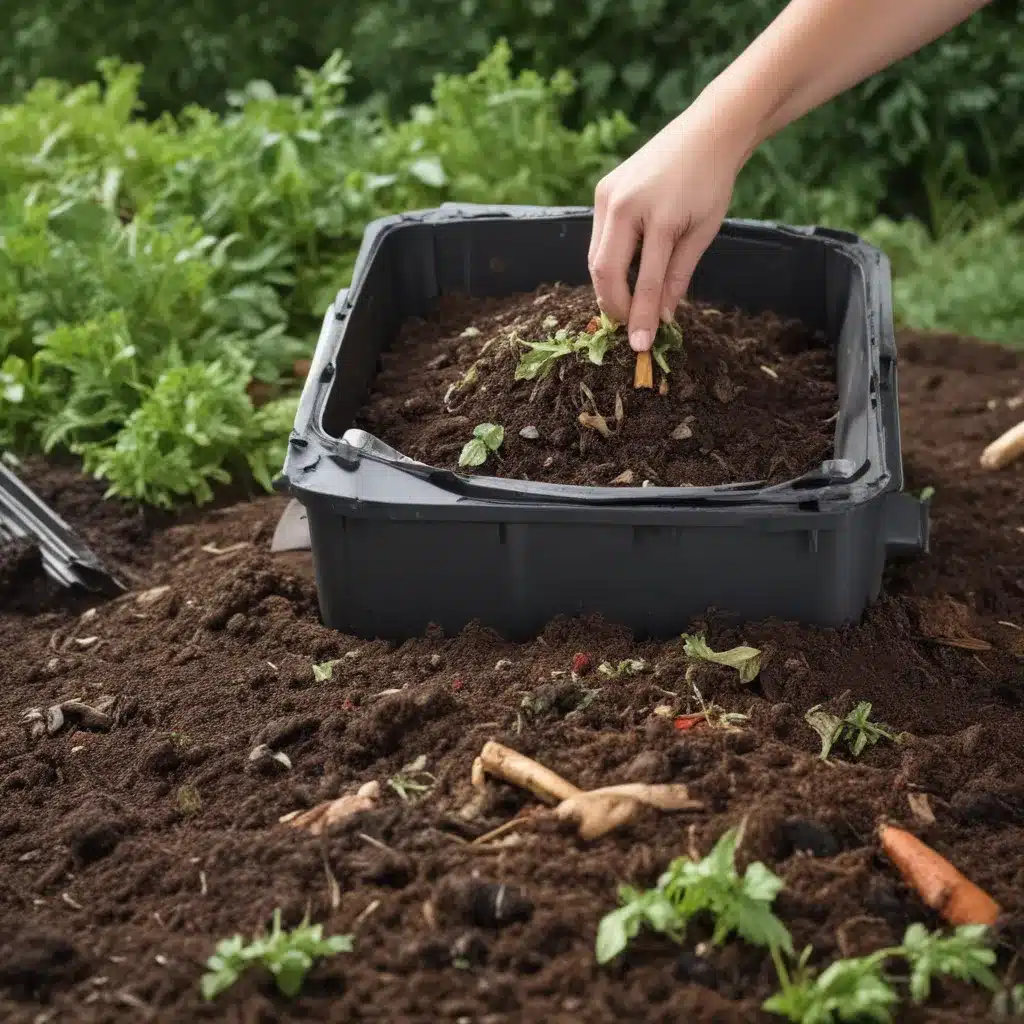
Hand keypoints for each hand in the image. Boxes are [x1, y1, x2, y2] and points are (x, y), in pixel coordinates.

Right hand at [588, 100, 750, 351]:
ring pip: (596, 258)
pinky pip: (599, 239)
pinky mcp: (602, 191)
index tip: (640, 346)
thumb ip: (677, 277)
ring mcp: (607, 195)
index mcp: (657, 216)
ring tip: (628, 304)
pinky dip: (609, 262)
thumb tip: (661, 318)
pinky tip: (625, 273)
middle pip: (604, 271)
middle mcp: (623, 204)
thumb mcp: (702, 233)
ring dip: (609, 286)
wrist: (707, 130)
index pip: (643, 280)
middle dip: (614, 305)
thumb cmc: (712, 182)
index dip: (640, 317)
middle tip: (629, 327)